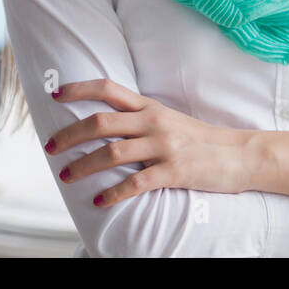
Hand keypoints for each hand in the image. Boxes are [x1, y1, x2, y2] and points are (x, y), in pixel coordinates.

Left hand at [44, 78, 250, 207]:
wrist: (240, 154)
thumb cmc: (200, 140)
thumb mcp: (168, 119)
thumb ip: (139, 118)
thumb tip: (105, 123)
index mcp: (149, 106)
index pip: (107, 88)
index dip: (78, 89)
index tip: (55, 95)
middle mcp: (153, 121)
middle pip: (100, 122)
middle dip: (69, 134)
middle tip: (49, 147)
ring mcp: (163, 146)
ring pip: (112, 152)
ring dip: (83, 165)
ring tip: (66, 176)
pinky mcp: (174, 171)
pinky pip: (136, 183)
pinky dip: (113, 193)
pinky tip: (99, 201)